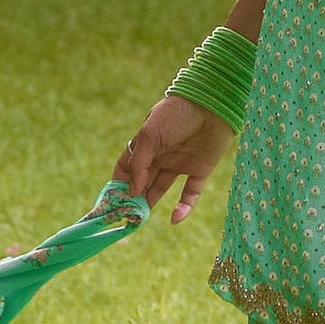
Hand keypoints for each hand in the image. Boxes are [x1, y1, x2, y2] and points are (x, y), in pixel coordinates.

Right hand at [114, 94, 232, 223]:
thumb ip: (139, 164)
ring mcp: (180, 163)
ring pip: (161, 188)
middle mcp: (161, 155)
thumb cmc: (176, 114)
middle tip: (126, 216)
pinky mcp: (200, 170)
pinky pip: (191, 193)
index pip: (126, 167)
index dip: (118, 183)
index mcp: (146, 143)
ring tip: (142, 219)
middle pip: (142, 180)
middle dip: (133, 197)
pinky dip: (184, 207)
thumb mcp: (150, 135)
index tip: (111, 201)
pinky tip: (175, 219)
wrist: (212, 104)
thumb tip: (132, 191)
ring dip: (151, 203)